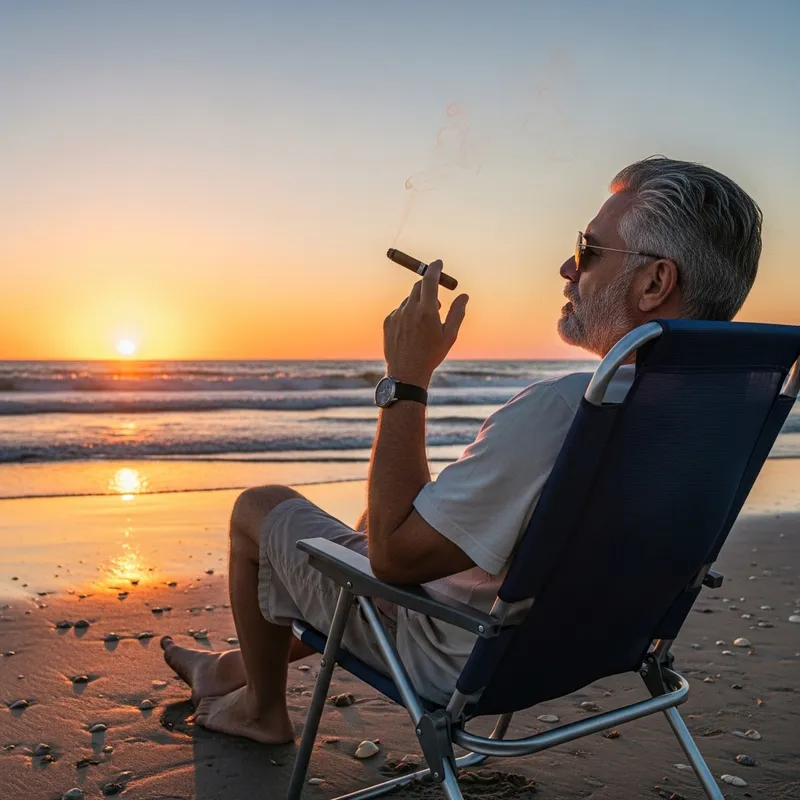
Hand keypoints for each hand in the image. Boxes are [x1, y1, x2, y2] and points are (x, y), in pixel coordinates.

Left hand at [383, 259, 468, 387]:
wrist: (406, 373)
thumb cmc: (431, 355)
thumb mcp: (449, 335)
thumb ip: (457, 313)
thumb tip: (464, 295)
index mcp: (427, 311)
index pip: (430, 280)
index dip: (434, 268)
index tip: (438, 263)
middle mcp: (410, 309)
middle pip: (418, 286)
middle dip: (428, 286)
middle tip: (437, 299)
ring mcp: (397, 315)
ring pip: (409, 300)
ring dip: (418, 304)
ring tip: (424, 325)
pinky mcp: (388, 321)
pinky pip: (400, 310)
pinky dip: (407, 314)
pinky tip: (411, 332)